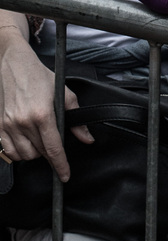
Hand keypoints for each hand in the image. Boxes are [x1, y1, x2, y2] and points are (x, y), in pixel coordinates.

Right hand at [0, 33, 93, 181]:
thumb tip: (86, 137)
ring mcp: (8, 125)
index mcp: (42, 114)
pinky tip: (25, 142)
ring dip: (35, 153)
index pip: (53, 148)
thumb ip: (75, 117)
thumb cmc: (38, 76)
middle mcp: (23, 122)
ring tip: (40, 140)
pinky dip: (18, 152)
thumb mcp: (63, 92)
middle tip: (54, 143)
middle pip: (39, 153)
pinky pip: (8, 151)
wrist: (14, 65)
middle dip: (50, 153)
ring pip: (24, 155)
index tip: (65, 175)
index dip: (61, 165)